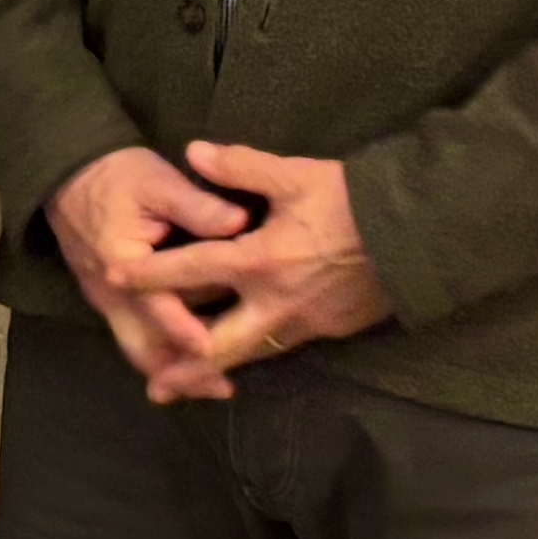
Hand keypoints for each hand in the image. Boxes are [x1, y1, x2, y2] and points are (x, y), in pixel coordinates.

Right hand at [44, 148, 255, 387]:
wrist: (67, 173)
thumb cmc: (115, 175)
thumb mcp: (158, 181)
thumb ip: (198, 206)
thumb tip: (240, 221)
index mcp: (122, 265)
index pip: (157, 306)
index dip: (186, 330)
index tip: (214, 350)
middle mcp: (110, 293)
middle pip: (142, 346)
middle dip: (179, 372)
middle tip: (219, 388)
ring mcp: (105, 299)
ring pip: (136, 346)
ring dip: (170, 368)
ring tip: (210, 384)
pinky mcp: (108, 298)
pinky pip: (132, 334)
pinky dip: (159, 350)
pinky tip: (187, 357)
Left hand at [118, 140, 394, 400]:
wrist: (424, 235)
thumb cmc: (358, 202)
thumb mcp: (297, 176)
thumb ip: (241, 168)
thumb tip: (193, 151)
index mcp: (260, 260)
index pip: (191, 270)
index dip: (149, 276)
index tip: (113, 280)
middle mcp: (276, 301)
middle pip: (218, 345)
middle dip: (183, 367)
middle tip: (153, 387)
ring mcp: (306, 321)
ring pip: (252, 354)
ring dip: (217, 371)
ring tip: (188, 387)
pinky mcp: (331, 329)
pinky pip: (284, 346)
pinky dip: (258, 354)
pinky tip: (244, 359)